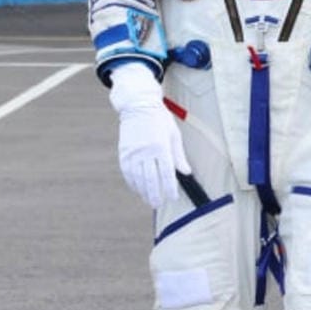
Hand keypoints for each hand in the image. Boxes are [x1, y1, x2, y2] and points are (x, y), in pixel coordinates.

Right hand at [109, 64, 189, 208]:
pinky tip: (136, 188)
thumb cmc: (159, 120)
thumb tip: (186, 173)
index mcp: (161, 146)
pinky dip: (131, 182)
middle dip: (154, 194)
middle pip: (150, 179)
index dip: (169, 188)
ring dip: (142, 191)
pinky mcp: (124, 151)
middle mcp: (146, 151)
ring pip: (137, 177)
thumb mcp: (174, 135)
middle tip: (158, 204)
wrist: (138, 105)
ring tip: (148, 199)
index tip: (172, 197)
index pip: (166, 173)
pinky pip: (127, 171)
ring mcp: (133, 152)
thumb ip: (179, 156)